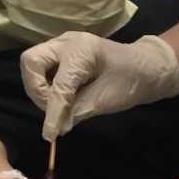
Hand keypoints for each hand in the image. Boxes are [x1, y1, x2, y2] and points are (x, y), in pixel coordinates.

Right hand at [21, 32, 178, 140]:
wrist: (147, 67)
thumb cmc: (132, 80)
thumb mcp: (108, 100)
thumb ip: (79, 111)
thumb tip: (57, 127)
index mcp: (82, 51)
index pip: (58, 85)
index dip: (52, 112)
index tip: (50, 135)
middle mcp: (67, 43)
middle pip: (31, 62)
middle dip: (36, 90)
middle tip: (54, 109)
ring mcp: (62, 45)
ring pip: (32, 64)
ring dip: (40, 88)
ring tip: (60, 105)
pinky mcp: (61, 54)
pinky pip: (43, 69)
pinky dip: (47, 85)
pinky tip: (64, 97)